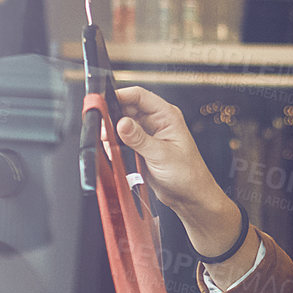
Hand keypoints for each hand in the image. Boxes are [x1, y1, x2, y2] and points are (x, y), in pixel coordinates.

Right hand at [114, 86, 234, 240]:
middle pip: (127, 108)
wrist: (190, 196)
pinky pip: (123, 140)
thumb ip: (139, 139)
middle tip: (103, 128)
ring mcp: (148, 135)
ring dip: (113, 132)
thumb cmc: (188, 175)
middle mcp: (157, 122)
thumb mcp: (162, 155)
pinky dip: (116, 145)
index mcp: (167, 116)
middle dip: (113, 116)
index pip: (140, 96)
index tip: (104, 102)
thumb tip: (121, 123)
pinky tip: (115, 152)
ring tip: (109, 142)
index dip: (121, 95)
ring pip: (123, 125)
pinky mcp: (141, 148)